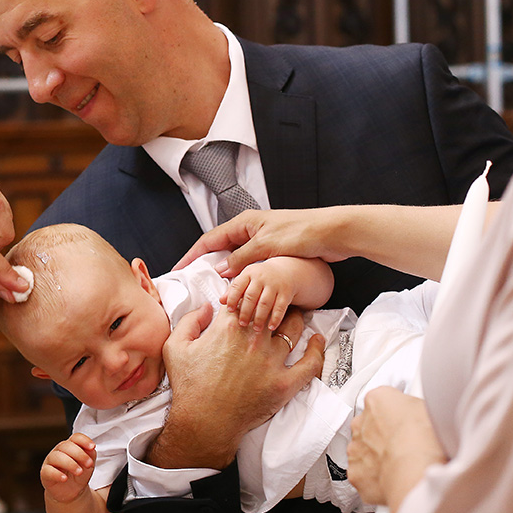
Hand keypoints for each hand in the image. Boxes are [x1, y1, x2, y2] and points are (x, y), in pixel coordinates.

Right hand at [41, 433, 97, 503]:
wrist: (72, 492)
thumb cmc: (79, 475)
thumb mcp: (88, 465)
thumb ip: (90, 455)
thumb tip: (91, 449)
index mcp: (70, 446)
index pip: (75, 438)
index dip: (83, 440)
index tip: (92, 447)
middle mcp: (59, 451)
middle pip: (66, 446)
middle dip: (79, 454)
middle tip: (89, 464)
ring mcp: (50, 461)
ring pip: (56, 457)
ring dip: (70, 463)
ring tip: (79, 472)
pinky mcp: (45, 473)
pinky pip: (48, 471)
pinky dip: (56, 474)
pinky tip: (65, 478)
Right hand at [147, 304, 324, 468]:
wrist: (203, 422)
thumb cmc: (188, 385)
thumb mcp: (175, 346)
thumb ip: (190, 320)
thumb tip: (207, 306)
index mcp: (228, 327)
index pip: (246, 299)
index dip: (248, 297)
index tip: (251, 299)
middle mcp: (253, 339)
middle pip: (273, 309)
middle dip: (274, 303)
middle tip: (276, 303)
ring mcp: (272, 361)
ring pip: (293, 329)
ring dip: (295, 320)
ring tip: (295, 317)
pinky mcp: (284, 383)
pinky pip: (310, 364)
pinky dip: (317, 350)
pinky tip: (318, 341)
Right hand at [174, 208, 351, 277]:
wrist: (333, 233)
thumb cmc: (302, 231)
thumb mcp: (266, 245)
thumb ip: (241, 259)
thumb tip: (220, 271)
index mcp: (244, 223)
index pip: (210, 240)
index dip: (192, 255)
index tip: (179, 269)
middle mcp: (251, 231)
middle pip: (220, 249)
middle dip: (206, 265)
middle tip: (194, 283)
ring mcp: (262, 242)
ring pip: (236, 260)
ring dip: (226, 274)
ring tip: (215, 290)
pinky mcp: (274, 253)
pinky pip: (250, 266)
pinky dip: (243, 277)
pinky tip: (240, 289)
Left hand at [223, 261, 296, 331]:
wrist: (286, 271)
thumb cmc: (260, 278)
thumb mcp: (247, 278)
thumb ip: (234, 289)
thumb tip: (221, 301)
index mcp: (249, 273)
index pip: (238, 286)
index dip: (232, 298)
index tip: (230, 310)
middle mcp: (261, 277)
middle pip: (251, 296)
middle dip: (245, 311)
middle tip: (242, 324)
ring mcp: (275, 285)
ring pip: (265, 303)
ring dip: (259, 317)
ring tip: (255, 328)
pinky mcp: (286, 292)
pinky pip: (280, 307)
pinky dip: (275, 318)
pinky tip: (271, 327)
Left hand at [348, 387, 444, 512]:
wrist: (415, 472)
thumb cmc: (425, 440)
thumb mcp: (428, 408)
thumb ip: (413, 406)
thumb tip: (418, 413)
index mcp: (377, 399)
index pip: (382, 401)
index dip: (396, 414)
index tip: (407, 423)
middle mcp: (360, 422)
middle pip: (370, 426)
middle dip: (383, 435)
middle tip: (406, 446)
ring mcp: (355, 448)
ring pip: (364, 450)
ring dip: (377, 457)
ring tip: (401, 465)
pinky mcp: (355, 473)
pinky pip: (363, 474)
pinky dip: (375, 479)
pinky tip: (393, 480)